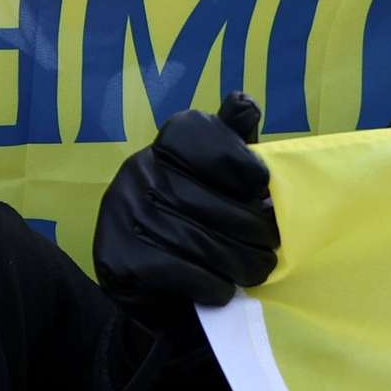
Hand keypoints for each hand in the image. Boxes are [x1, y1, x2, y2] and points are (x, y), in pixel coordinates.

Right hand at [95, 94, 278, 319]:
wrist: (143, 290)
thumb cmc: (191, 225)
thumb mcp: (212, 178)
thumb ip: (229, 142)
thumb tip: (244, 100)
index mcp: (160, 148)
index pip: (194, 132)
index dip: (236, 158)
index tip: (261, 185)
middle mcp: (136, 173)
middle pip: (208, 197)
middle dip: (251, 228)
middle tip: (270, 246)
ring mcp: (124, 215)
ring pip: (202, 240)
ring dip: (240, 261)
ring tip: (257, 268)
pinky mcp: (120, 258)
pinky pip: (183, 270)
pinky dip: (213, 283)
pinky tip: (223, 287)